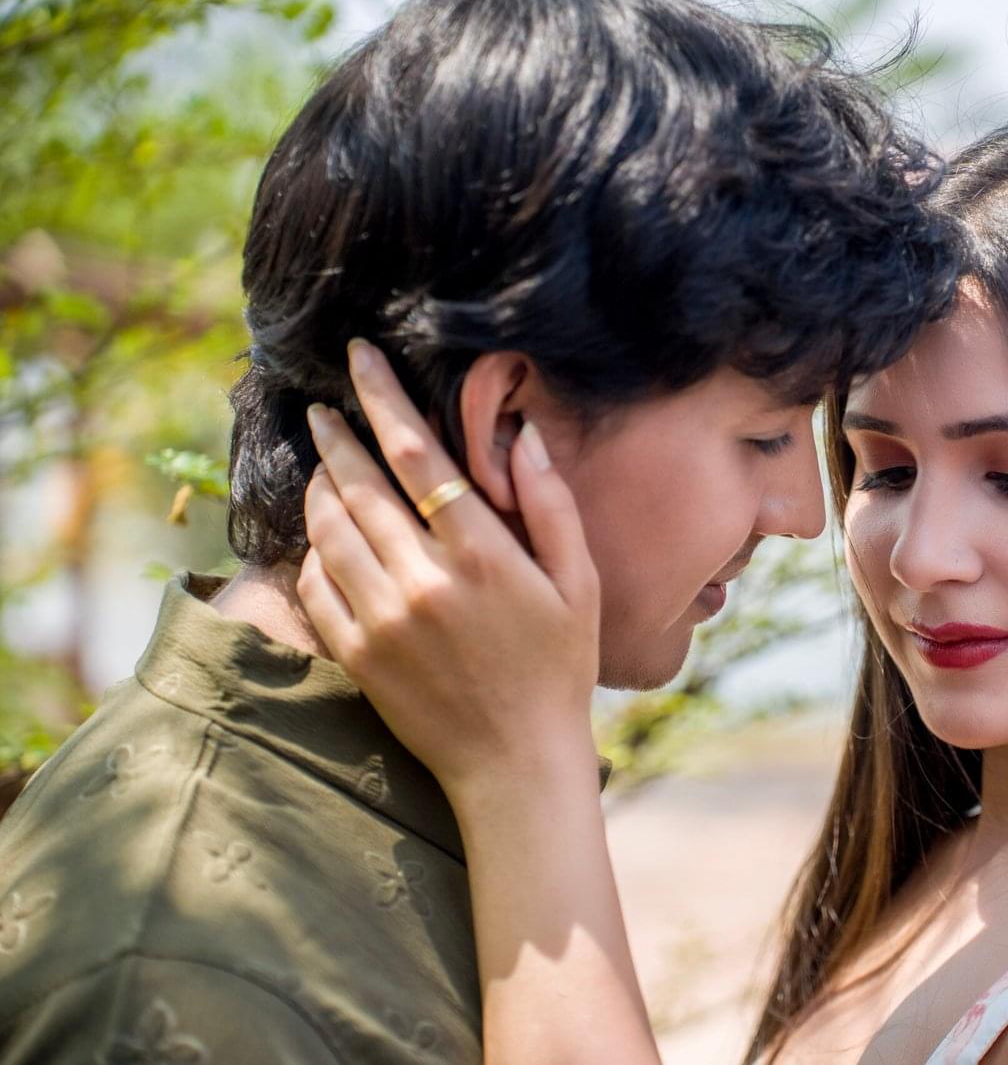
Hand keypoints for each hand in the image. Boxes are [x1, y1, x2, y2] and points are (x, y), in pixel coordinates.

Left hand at [298, 339, 600, 799]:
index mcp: (483, 557)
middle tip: (320, 407)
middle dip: (335, 437)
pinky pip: (316, 586)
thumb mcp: (578, 585)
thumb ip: (551, 508)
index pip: (419, 456)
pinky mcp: (357, 655)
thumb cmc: (558, 669)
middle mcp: (424, 582)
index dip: (384, 399)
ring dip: (320, 489)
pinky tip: (326, 541)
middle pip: (359, 485)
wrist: (515, 764)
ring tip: (324, 468)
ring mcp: (383, 621)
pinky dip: (314, 552)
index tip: (359, 359)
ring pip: (329, 531)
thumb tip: (521, 436)